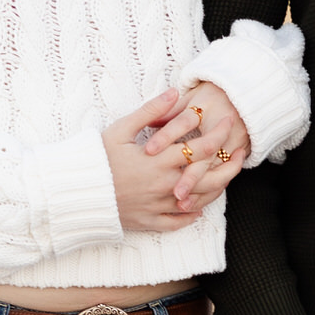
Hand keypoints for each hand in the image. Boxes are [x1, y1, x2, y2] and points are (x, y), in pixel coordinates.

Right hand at [102, 91, 245, 232]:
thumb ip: (150, 111)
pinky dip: (191, 216)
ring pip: (198, 200)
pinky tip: (198, 209)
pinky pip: (177, 222)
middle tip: (239, 150)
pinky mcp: (149, 221)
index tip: (228, 121)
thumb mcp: (121, 128)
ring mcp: (158, 205)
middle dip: (227, 161)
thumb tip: (174, 92)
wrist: (75, 191)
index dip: (218, 133)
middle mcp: (164, 185)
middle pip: (207, 175)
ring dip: (216, 188)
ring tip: (227, 177)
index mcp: (159, 160)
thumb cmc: (95, 157)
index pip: (200, 146)